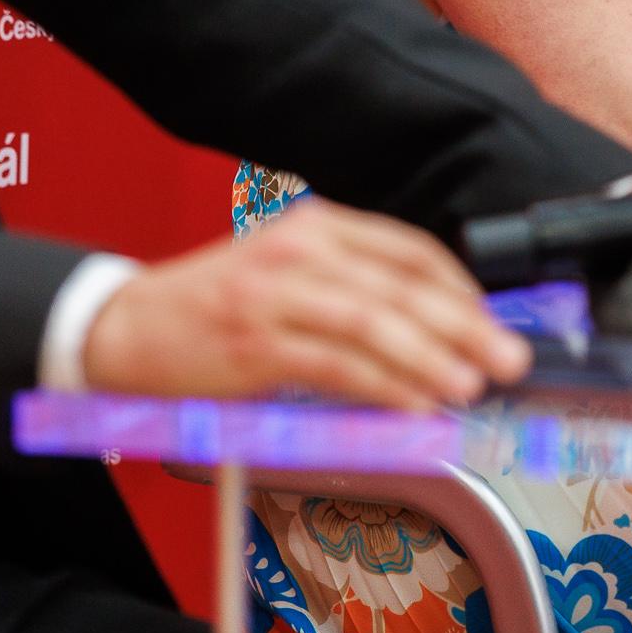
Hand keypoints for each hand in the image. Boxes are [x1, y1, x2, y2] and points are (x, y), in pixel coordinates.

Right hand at [83, 198, 528, 408]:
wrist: (123, 328)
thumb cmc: (213, 307)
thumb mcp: (285, 271)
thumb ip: (350, 285)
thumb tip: (434, 328)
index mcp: (315, 225)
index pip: (409, 249)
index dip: (460, 289)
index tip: (493, 322)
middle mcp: (300, 250)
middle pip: (402, 286)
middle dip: (465, 325)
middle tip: (508, 357)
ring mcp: (275, 295)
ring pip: (374, 324)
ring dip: (431, 359)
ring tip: (469, 385)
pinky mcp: (255, 344)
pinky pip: (336, 367)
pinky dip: (382, 388)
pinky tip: (413, 406)